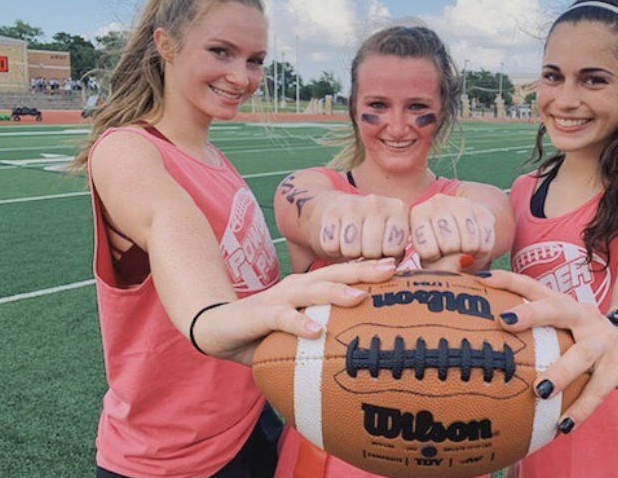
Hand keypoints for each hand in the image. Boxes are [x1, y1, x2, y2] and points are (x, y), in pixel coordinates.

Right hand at [194, 258, 397, 364]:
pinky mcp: (259, 315)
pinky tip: (315, 330)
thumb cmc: (264, 332)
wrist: (215, 328)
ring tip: (359, 296)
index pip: (343, 274)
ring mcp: (278, 299)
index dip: (370, 269)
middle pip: (334, 273)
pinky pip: (281, 318)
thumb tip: (364, 348)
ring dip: (336, 292)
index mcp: (308, 287)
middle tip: (392, 269)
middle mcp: (296, 287)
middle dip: (363, 270)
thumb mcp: (300, 330)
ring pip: (311, 290)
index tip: (401, 268)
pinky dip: (298, 323)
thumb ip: (326, 332)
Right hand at [311, 193, 409, 260]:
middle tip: (367, 249)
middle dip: (368, 257)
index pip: (393, 248)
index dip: (387, 256)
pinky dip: (334, 250)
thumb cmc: (378, 234)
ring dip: (351, 255)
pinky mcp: (331, 212)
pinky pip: (331, 246)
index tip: (385, 249)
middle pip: (371, 250)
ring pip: (351, 250)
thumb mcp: (393, 241)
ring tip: (355, 246)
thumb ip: (397, 254)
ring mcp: (352, 205)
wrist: (348, 211)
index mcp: (398, 209)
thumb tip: (389, 267)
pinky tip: (341, 241)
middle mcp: (376, 202)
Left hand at [410, 194, 495, 269]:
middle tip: (449, 250)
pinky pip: (486, 242)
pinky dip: (482, 250)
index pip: (429, 249)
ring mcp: (462, 203)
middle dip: (451, 254)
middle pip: (450, 245)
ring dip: (468, 252)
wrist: (459, 236)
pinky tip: (474, 244)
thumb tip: (464, 258)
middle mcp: (438, 202)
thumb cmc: (438, 253)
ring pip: (470, 243)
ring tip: (461, 247)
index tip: (434, 252)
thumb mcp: (431, 264)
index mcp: (418, 213)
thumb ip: (441, 268)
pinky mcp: (482, 210)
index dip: (434, 258)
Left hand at [475, 270, 617, 431]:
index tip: (483, 279)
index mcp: (564, 305)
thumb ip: (533, 330)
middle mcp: (583, 316)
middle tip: (505, 320)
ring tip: (539, 391)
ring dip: (561, 372)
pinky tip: (564, 425)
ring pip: (582, 353)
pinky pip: (599, 389)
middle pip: (558, 308)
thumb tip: (485, 342)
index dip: (509, 281)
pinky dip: (582, 408)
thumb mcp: (562, 328)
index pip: (533, 286)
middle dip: (532, 312)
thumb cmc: (584, 340)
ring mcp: (604, 339)